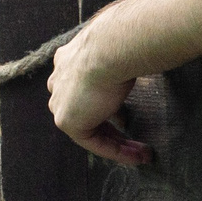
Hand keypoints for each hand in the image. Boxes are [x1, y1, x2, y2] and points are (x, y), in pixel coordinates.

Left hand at [45, 22, 149, 165]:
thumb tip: (139, 69)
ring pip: (91, 129)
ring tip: (143, 153)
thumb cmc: (122, 44)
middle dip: (114, 128)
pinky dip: (116, 151)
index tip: (129, 118)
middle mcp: (59, 81)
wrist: (110, 48)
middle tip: (138, 140)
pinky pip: (94, 142)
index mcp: (68, 60)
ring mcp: (60, 101)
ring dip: (118, 143)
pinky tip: (137, 156)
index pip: (86, 90)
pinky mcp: (67, 120)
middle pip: (87, 112)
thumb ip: (120, 66)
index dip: (109, 106)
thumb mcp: (120, 54)